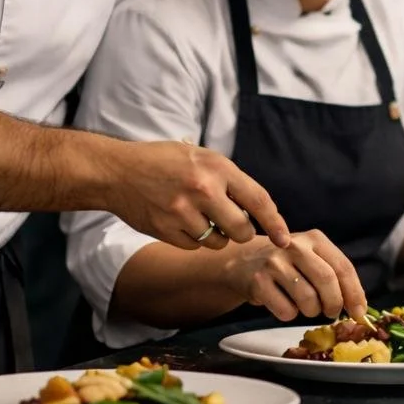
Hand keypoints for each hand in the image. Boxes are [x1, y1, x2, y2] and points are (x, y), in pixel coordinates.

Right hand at [110, 141, 289, 250]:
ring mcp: (183, 212)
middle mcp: (203, 189)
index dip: (275, 223)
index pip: (258, 200)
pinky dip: (192, 239)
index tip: (285, 239)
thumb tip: (258, 210)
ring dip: (215, 236)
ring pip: (218, 242)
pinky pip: (194, 247)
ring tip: (199, 216)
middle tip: (231, 223)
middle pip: (242, 230)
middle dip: (241, 231)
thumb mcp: (200, 156)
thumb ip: (227, 179)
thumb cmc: (163, 161)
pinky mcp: (167, 230)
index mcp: (217, 167)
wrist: (118, 171)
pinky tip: (180, 221)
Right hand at [219, 230, 367, 321]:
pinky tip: (285, 305)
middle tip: (332, 313)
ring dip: (311, 311)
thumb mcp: (311, 259)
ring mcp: (274, 262)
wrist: (243, 262)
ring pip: (308, 299)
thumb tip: (359, 309)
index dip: (354, 293)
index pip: (343, 266)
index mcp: (315, 239)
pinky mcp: (258, 281)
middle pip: (327, 280)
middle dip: (334, 303)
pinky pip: (286, 311)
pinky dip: (290, 315)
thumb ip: (335, 276)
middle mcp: (295, 246)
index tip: (359, 312)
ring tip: (306, 306)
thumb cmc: (287, 265)